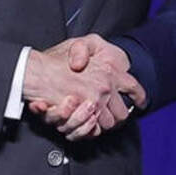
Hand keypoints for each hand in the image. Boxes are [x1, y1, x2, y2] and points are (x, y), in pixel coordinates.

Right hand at [25, 35, 143, 140]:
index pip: (134, 88)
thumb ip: (94, 50)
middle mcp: (104, 87)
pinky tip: (88, 124)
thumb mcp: (79, 43)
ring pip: (108, 124)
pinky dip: (91, 130)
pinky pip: (93, 130)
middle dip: (118, 116)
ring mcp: (93, 102)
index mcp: (109, 71)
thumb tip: (99, 65)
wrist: (36, 72)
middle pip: (122, 113)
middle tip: (113, 115)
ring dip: (104, 124)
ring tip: (97, 119)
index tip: (139, 103)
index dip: (139, 97)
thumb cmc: (55, 58)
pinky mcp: (81, 114)